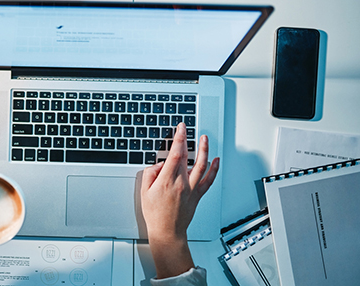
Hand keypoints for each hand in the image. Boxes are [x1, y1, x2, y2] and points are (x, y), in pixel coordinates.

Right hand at [141, 123, 218, 278]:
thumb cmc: (155, 214)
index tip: (180, 128)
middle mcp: (182, 183)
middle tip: (187, 129)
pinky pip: (209, 180)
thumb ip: (150, 173)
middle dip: (188, 139)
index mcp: (168, 181)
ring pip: (201, 165)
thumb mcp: (144, 191)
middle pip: (188, 156)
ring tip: (204, 139)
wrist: (167, 231)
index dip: (179, 138)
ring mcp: (192, 189)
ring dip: (204, 150)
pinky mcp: (198, 195)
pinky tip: (216, 160)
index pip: (176, 154)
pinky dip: (214, 168)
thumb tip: (159, 164)